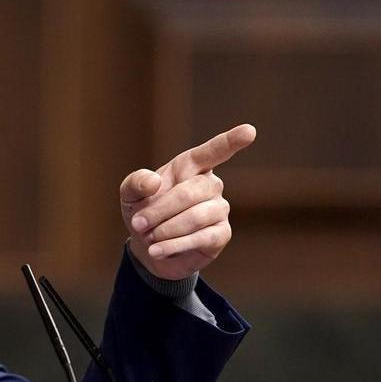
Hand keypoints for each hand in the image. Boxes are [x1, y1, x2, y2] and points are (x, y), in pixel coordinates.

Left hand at [120, 124, 256, 280]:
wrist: (149, 247)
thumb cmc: (144, 211)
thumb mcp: (130, 195)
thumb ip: (136, 182)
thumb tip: (154, 181)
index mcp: (191, 166)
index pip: (214, 151)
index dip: (231, 141)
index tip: (249, 131)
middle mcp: (210, 184)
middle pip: (191, 192)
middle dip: (160, 210)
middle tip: (138, 223)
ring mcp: (219, 209)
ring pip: (197, 216)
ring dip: (166, 229)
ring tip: (148, 238)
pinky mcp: (221, 234)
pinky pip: (203, 237)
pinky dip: (174, 245)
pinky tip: (156, 250)